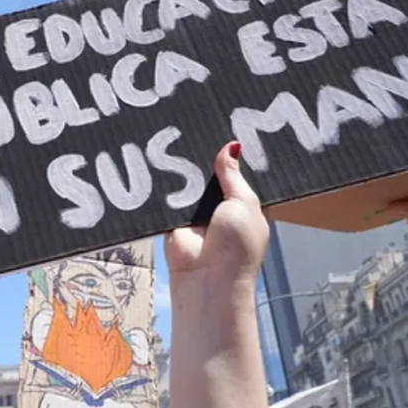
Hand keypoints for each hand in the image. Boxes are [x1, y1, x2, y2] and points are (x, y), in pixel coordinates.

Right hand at [165, 142, 268, 284]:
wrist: (206, 277)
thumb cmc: (236, 247)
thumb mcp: (243, 202)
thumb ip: (233, 174)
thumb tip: (231, 146)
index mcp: (244, 205)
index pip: (238, 174)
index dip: (234, 156)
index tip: (226, 130)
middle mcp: (220, 209)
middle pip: (211, 175)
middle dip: (207, 161)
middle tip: (199, 132)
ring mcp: (195, 214)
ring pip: (189, 183)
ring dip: (186, 173)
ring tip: (180, 145)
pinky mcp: (173, 219)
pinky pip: (168, 196)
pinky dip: (167, 186)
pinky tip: (164, 166)